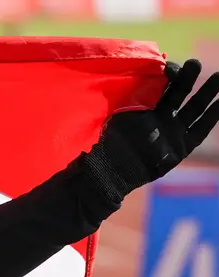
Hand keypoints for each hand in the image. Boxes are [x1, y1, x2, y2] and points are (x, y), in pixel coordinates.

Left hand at [85, 58, 218, 199]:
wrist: (116, 166)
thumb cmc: (114, 138)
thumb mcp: (124, 111)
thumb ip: (139, 92)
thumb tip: (152, 70)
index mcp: (146, 108)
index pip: (163, 86)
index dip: (169, 76)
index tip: (170, 67)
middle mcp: (162, 118)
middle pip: (181, 93)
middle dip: (189, 78)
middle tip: (195, 63)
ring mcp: (173, 132)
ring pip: (195, 108)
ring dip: (207, 92)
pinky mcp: (182, 147)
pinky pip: (200, 129)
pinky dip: (212, 116)